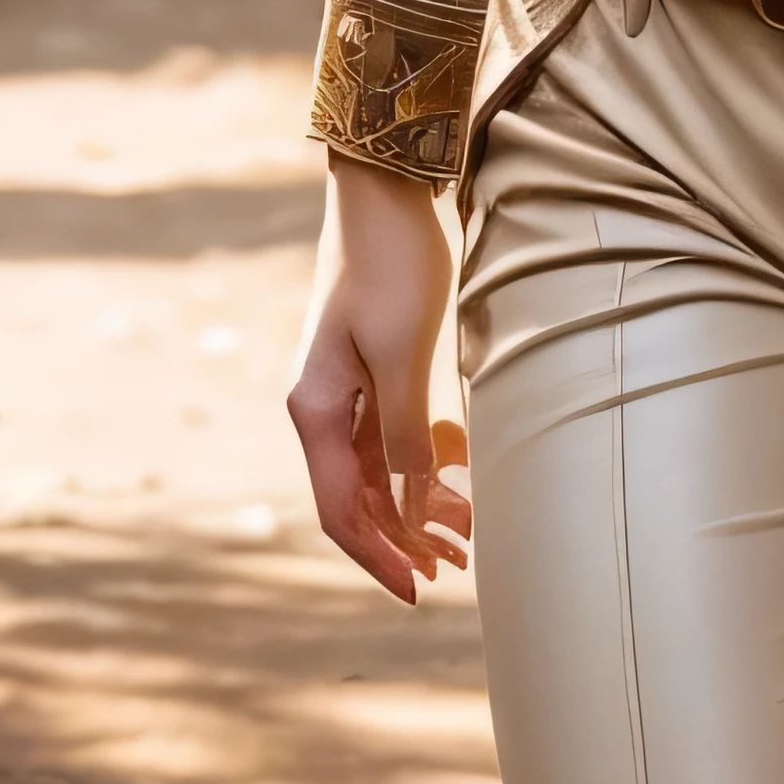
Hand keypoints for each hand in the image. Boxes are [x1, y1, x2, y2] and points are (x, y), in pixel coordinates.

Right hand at [287, 151, 471, 602]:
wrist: (385, 193)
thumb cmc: (391, 265)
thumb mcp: (402, 353)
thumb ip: (404, 432)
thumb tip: (412, 505)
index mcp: (316, 410)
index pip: (342, 509)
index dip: (379, 555)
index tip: (418, 590)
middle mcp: (321, 409)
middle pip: (360, 499)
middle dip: (406, 537)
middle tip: (457, 568)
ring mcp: (345, 392)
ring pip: (379, 472)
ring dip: (419, 504)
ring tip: (467, 534)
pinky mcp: (371, 371)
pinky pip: (391, 438)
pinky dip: (421, 462)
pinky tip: (458, 467)